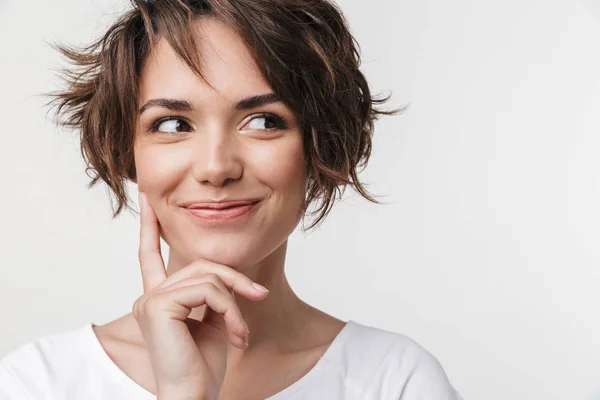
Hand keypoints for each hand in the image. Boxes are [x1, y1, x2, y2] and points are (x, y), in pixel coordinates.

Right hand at [132, 192, 269, 399]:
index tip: (148, 199)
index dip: (150, 227)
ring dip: (236, 302)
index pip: (150, 255)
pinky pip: (208, 290)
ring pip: (208, 276)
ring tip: (242, 334)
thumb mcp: (215, 321)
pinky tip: (235, 335)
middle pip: (200, 264)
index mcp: (159, 298)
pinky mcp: (157, 306)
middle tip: (260, 295)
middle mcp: (149, 296)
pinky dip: (230, 310)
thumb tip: (229, 276)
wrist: (195, 396)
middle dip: (235, 279)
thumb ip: (214, 294)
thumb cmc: (204, 367)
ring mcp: (149, 300)